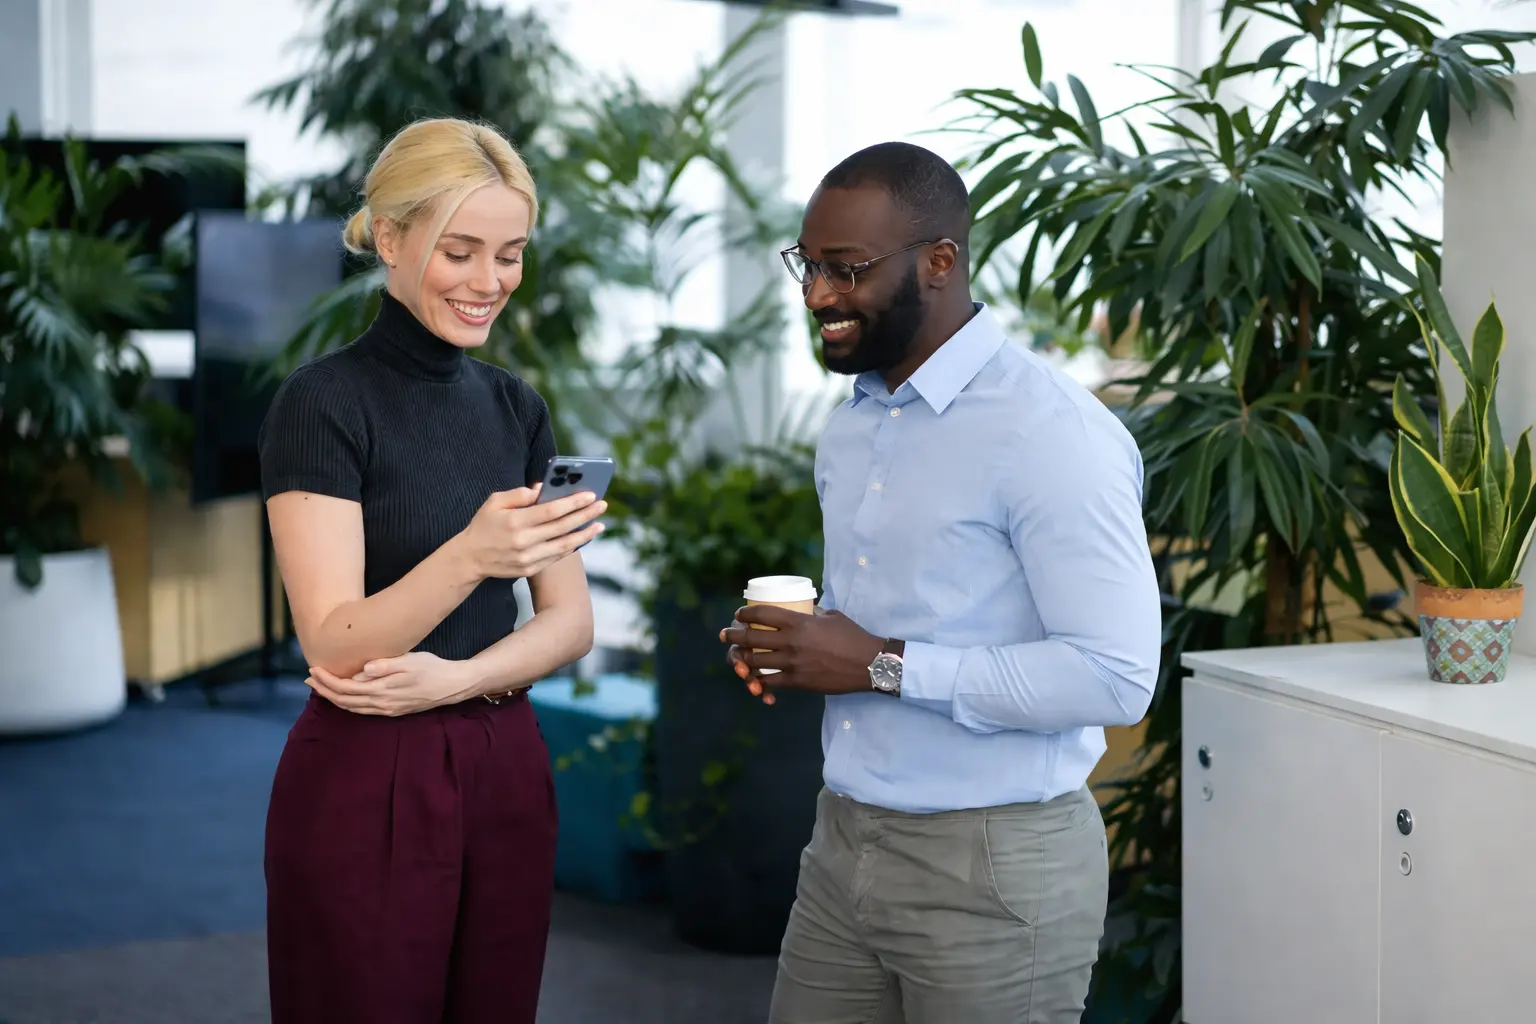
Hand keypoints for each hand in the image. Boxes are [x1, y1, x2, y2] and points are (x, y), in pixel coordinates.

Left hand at [306, 651, 474, 715]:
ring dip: (333, 698)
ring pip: (351, 708)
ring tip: (319, 687)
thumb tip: (363, 670)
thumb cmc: (432, 668)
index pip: (346, 687)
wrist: (452, 686)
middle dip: (324, 689)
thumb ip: (386, 665)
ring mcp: (386, 710)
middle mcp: (382, 704)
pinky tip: (343, 697)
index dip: (327, 680)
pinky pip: (362, 711)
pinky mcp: (392, 711)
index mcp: (383, 690)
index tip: (314, 669)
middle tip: (308, 678)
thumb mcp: (411, 661)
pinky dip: (347, 704)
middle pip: (344, 700)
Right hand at [458, 484, 605, 579]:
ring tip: (599, 524)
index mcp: (514, 521)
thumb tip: (543, 488)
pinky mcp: (530, 569)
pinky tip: (583, 537)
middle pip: (562, 527)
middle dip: (585, 515)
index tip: (590, 495)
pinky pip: (556, 557)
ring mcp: (527, 558)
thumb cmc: (484, 525)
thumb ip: (519, 494)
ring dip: (584, 534)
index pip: (551, 511)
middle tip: (602, 505)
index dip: (573, 503)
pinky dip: (572, 547)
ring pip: (564, 545)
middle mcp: (523, 541)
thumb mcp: (495, 502)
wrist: (470, 558)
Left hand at [719, 606, 884, 697]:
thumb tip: (803, 610)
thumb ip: (813, 614)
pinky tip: (754, 680)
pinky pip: (770, 682)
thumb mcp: (831, 616)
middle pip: (751, 638)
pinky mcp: (798, 682)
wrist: (869, 664)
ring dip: (740, 659)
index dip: (745, 614)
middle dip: (734, 635)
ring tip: (735, 657)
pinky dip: (759, 682)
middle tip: (726, 634)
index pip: (761, 614)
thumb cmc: (852, 637)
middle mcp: (791, 642)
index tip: (739, 614)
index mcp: (798, 622)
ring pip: (755, 661)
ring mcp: (792, 663)